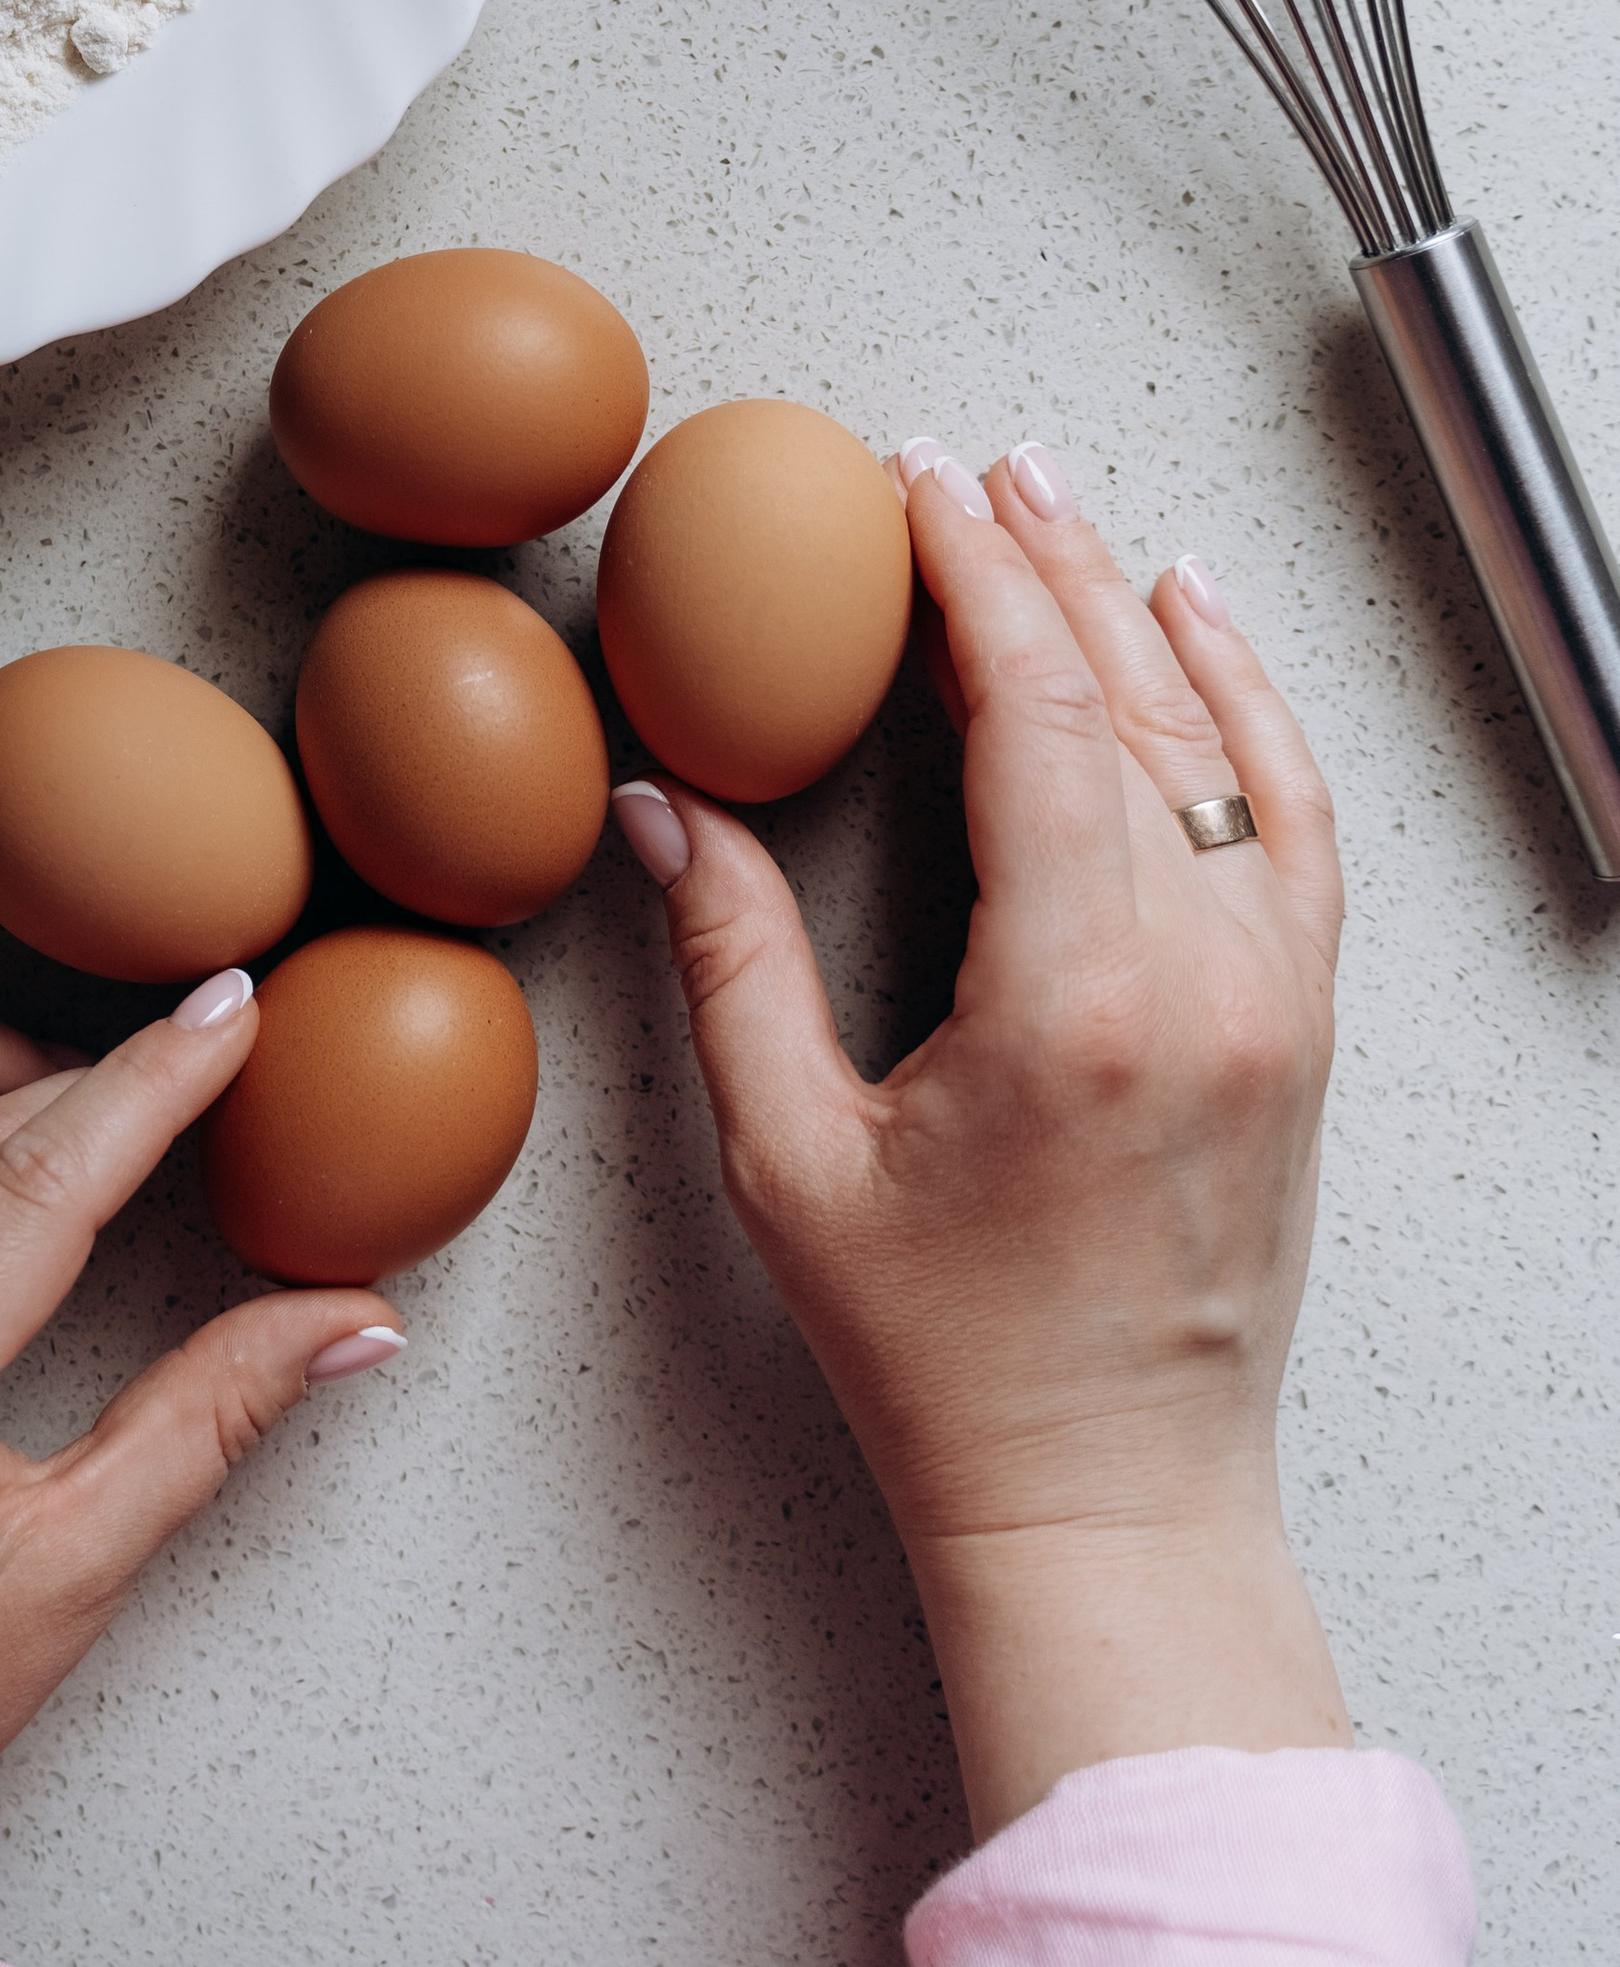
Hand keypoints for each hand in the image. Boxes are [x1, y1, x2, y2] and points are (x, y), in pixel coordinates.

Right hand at [612, 440, 1348, 1837]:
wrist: (1108, 1499)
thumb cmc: (947, 1362)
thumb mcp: (792, 1163)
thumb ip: (730, 966)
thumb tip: (666, 808)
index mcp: (1072, 1001)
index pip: (1035, 714)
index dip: (972, 577)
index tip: (916, 487)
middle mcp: (1200, 979)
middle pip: (1129, 700)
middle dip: (1042, 560)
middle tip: (968, 466)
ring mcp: (1273, 998)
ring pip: (1223, 742)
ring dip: (1142, 607)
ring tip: (1068, 507)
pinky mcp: (1300, 1023)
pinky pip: (1299, 820)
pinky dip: (1253, 706)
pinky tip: (1202, 631)